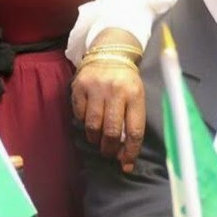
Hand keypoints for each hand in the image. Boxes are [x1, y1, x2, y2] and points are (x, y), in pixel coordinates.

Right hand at [71, 28, 145, 172]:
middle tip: (109, 153)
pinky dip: (84, 123)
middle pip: (112, 131)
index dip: (131, 152)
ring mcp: (96, 87)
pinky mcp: (79, 86)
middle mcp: (116, 90)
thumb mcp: (137, 96)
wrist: (111, 52)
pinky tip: (89, 121)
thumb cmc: (126, 80)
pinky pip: (79, 115)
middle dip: (110, 149)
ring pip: (93, 126)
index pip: (134, 130)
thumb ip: (133, 122)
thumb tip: (126, 157)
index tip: (127, 164)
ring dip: (95, 139)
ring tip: (98, 140)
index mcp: (135, 93)